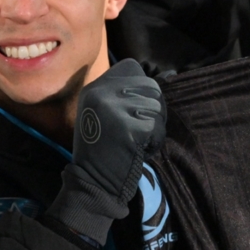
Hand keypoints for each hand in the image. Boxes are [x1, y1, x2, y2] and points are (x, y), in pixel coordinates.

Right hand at [45, 59, 165, 242]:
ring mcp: (112, 108)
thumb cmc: (103, 151)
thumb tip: (153, 83)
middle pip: (150, 85)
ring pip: (156, 106)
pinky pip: (157, 127)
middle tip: (142, 131)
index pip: (131, 67)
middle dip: (154, 109)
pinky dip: (154, 143)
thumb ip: (119, 95)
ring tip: (138, 142)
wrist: (92, 183)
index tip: (137, 111)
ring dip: (155, 128)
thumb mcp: (101, 114)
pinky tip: (138, 151)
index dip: (143, 87)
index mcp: (93, 88)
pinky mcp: (126, 127)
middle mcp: (100, 93)